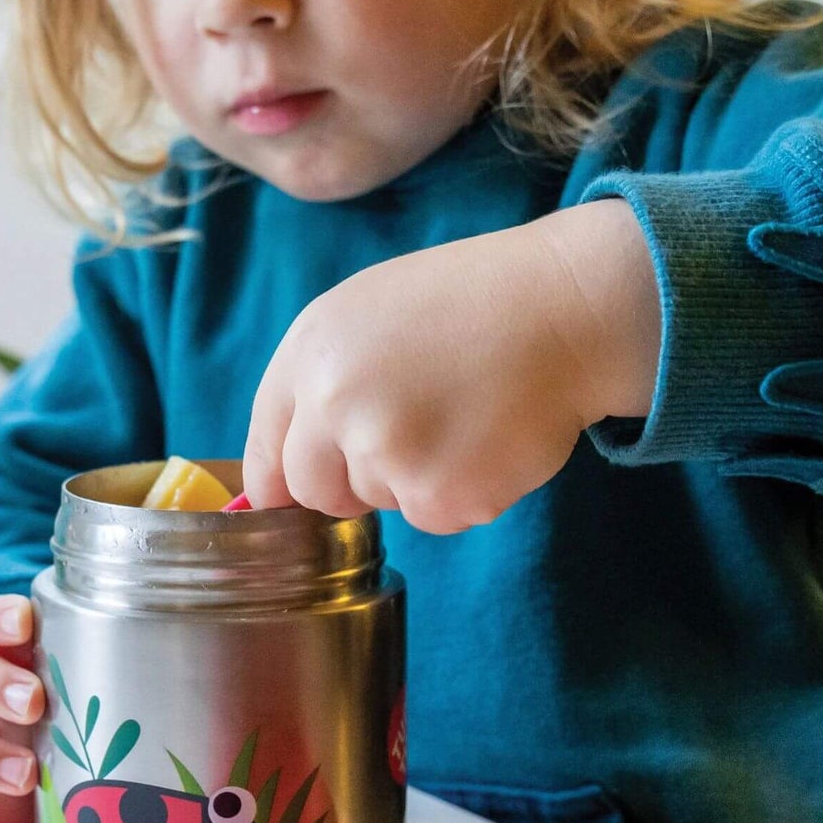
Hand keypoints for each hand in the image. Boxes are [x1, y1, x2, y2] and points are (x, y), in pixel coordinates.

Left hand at [241, 199, 659, 533]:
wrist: (557, 307)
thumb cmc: (462, 303)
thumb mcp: (361, 313)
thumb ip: (317, 382)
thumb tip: (282, 472)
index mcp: (308, 355)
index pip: (265, 451)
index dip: (282, 480)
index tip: (293, 497)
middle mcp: (333, 405)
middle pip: (313, 492)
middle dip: (348, 482)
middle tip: (406, 437)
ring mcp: (385, 453)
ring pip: (380, 503)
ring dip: (413, 479)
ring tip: (457, 415)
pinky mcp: (440, 495)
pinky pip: (436, 518)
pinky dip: (461, 493)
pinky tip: (486, 438)